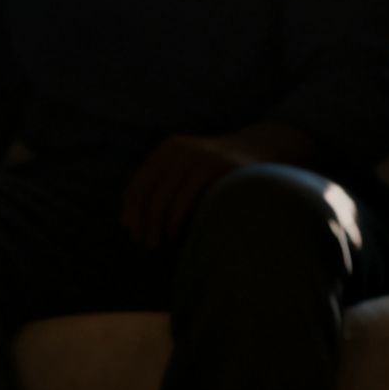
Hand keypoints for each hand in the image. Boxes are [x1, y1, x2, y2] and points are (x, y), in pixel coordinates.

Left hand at [121, 134, 259, 247]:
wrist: (260, 147)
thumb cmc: (218, 170)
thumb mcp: (188, 170)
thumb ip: (163, 186)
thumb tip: (128, 219)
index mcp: (168, 149)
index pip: (140, 183)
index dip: (132, 209)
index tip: (131, 231)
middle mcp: (179, 149)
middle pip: (149, 191)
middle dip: (144, 219)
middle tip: (145, 242)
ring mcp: (198, 155)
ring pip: (164, 195)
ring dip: (157, 223)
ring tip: (157, 241)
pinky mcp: (216, 165)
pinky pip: (186, 196)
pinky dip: (176, 217)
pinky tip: (174, 233)